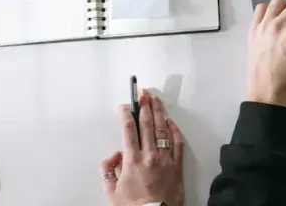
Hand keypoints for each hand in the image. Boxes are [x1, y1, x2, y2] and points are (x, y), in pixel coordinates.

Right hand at [101, 91, 184, 205]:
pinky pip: (177, 143)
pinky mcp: (177, 165)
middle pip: (147, 124)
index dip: (126, 114)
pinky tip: (171, 121)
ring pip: (162, 130)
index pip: (128, 130)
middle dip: (144, 106)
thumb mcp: (111, 191)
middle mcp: (149, 155)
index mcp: (132, 160)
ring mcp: (165, 158)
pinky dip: (174, 130)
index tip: (124, 106)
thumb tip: (112, 156)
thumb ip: (108, 171)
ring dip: (159, 112)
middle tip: (143, 93)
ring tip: (156, 100)